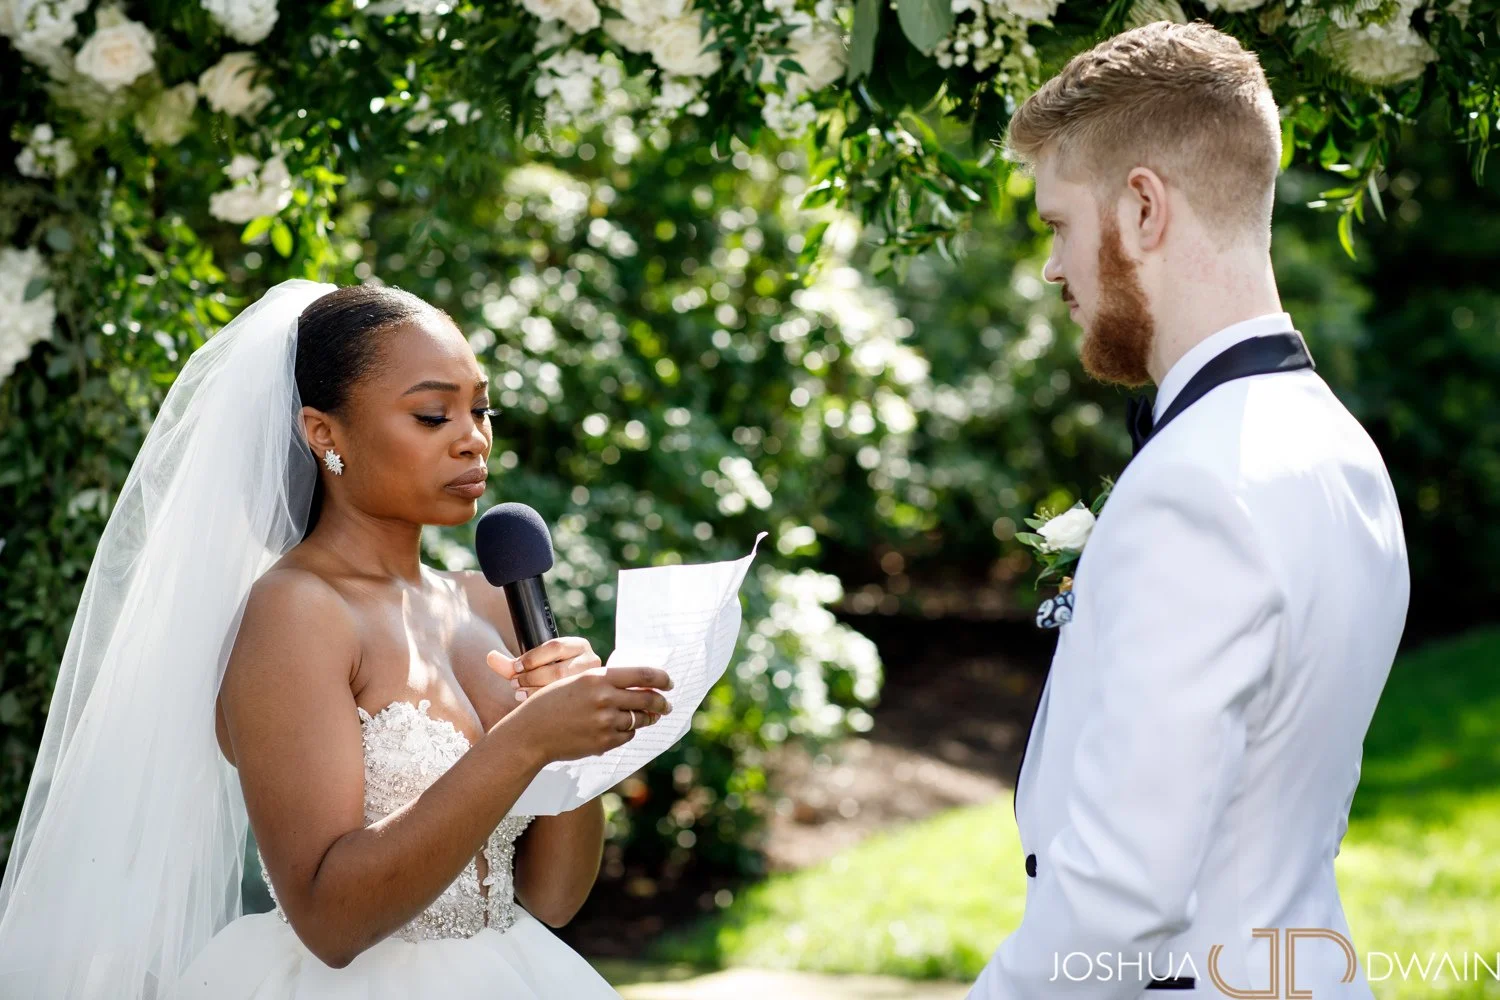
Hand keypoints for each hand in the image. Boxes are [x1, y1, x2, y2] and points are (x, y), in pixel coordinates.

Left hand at [486, 637, 600, 700]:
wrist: (572, 700)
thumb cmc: (548, 679)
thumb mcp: (532, 668)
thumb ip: (510, 665)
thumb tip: (489, 657)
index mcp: (578, 646)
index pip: (555, 646)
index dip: (532, 658)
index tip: (515, 668)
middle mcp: (592, 661)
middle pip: (559, 670)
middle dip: (532, 677)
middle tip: (515, 684)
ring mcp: (595, 683)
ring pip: (564, 687)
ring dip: (537, 692)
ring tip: (520, 694)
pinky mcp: (593, 700)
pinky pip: (569, 703)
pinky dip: (548, 705)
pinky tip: (534, 707)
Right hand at [507, 666, 674, 762]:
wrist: (531, 733)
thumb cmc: (552, 704)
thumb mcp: (577, 682)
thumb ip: (606, 682)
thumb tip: (639, 687)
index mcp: (597, 678)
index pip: (642, 675)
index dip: (662, 678)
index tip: (669, 682)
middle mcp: (604, 698)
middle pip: (647, 699)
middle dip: (662, 703)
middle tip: (667, 705)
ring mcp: (605, 722)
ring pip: (639, 720)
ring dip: (647, 718)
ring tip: (649, 717)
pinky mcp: (603, 742)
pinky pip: (627, 736)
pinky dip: (627, 733)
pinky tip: (620, 729)